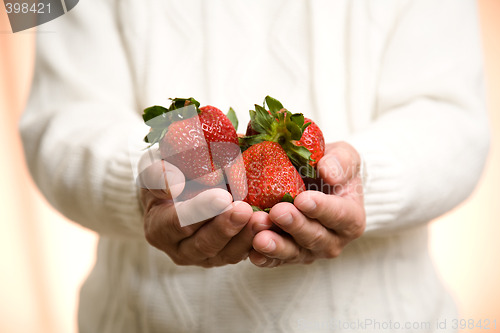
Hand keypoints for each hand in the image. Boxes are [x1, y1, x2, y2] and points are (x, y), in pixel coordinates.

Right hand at [138, 152, 270, 266]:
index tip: (222, 196)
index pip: (178, 223)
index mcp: (158, 228)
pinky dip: (255, 242)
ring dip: (245, 237)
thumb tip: (174, 186)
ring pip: (225, 254)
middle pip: (204, 244)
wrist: (180, 187)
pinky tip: (269, 226)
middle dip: (226, 227)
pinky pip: (241, 254)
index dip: (200, 211)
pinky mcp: (224, 256)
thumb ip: (158, 175)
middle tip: (244, 209)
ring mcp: (203, 257)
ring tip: (262, 219)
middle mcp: (179, 249)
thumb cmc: (166, 172)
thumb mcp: (153, 167)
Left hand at [249, 141, 365, 266]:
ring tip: (260, 237)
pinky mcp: (287, 256)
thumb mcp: (343, 156)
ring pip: (294, 253)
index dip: (322, 209)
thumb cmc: (330, 168)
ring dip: (277, 246)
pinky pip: (276, 261)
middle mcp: (333, 240)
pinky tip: (253, 254)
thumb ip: (340, 162)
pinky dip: (264, 258)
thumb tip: (328, 172)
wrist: (314, 182)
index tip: (303, 199)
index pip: (340, 215)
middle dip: (295, 225)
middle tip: (278, 212)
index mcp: (351, 218)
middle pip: (315, 237)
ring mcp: (309, 251)